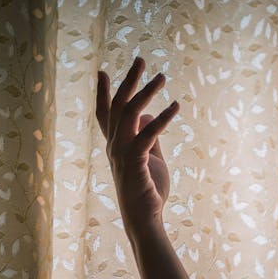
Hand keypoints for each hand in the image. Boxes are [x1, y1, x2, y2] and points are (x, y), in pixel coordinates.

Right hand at [95, 57, 178, 239]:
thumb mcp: (150, 158)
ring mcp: (121, 154)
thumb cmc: (147, 190)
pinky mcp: (134, 163)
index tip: (101, 71)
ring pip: (129, 114)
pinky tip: (175, 106)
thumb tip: (148, 115)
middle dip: (128, 81)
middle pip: (117, 106)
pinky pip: (146, 134)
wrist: (144, 219)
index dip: (102, 92)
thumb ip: (148, 136)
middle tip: (141, 59)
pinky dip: (161, 118)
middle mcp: (113, 146)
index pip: (105, 114)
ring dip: (146, 92)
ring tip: (162, 77)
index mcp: (115, 145)